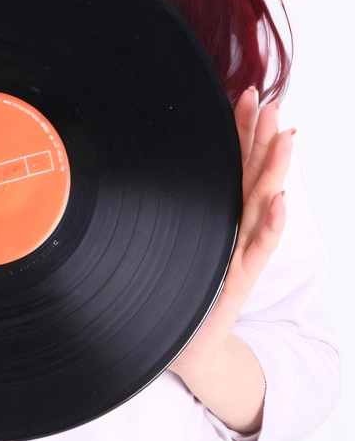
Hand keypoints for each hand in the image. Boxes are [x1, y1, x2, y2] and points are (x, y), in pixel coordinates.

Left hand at [168, 88, 293, 377]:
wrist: (188, 344)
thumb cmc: (180, 284)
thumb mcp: (178, 234)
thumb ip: (180, 199)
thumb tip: (156, 153)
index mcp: (222, 213)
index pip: (236, 162)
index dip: (243, 130)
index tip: (247, 95)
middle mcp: (237, 228)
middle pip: (253, 176)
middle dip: (263, 139)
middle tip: (270, 105)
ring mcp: (241, 254)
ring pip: (261, 205)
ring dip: (274, 171)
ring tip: (284, 138)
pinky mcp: (238, 281)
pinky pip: (257, 249)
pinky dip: (271, 225)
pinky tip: (280, 202)